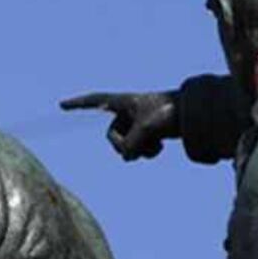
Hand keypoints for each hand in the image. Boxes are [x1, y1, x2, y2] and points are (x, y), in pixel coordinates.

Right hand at [59, 90, 179, 160]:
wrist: (195, 115)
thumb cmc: (170, 114)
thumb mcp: (146, 129)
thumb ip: (130, 145)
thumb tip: (126, 157)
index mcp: (124, 102)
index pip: (95, 101)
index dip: (78, 104)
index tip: (62, 105)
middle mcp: (128, 112)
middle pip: (111, 136)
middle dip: (125, 145)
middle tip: (140, 147)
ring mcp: (137, 124)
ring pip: (126, 146)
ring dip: (140, 150)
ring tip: (157, 146)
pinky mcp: (147, 134)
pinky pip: (138, 150)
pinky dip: (147, 152)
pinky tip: (161, 147)